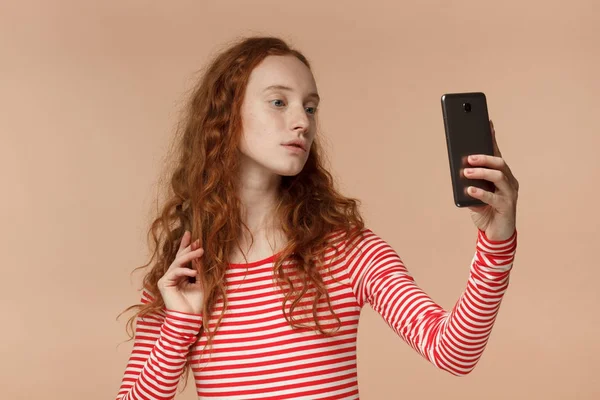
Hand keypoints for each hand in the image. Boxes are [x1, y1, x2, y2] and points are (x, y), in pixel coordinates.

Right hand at [157, 230, 204, 313]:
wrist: (189, 318)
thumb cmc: (196, 303)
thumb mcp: (202, 282)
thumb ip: (200, 269)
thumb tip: (200, 253)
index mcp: (181, 275)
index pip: (183, 257)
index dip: (186, 246)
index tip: (192, 235)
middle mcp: (172, 275)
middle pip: (179, 257)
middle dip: (188, 248)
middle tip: (198, 241)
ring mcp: (167, 279)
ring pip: (178, 263)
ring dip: (190, 256)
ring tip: (200, 252)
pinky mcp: (164, 283)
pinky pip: (175, 272)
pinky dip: (185, 271)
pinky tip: (194, 272)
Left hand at [464, 120, 518, 240]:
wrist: (495, 235)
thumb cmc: (485, 212)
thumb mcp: (473, 196)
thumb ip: (469, 184)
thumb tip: (458, 172)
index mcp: (502, 176)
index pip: (497, 154)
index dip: (492, 139)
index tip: (486, 124)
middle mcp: (509, 182)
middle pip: (500, 163)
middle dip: (484, 157)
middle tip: (468, 157)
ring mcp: (510, 194)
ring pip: (499, 177)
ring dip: (481, 172)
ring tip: (466, 172)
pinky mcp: (507, 207)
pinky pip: (494, 198)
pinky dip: (481, 192)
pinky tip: (469, 190)